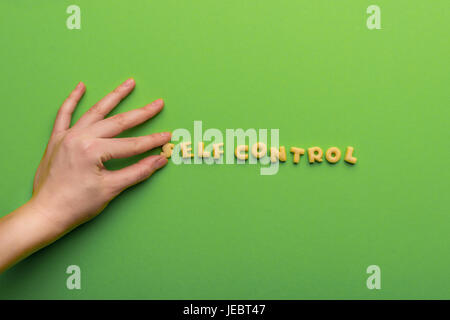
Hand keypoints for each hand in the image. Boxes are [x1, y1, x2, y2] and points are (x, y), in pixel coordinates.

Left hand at [30, 78, 169, 231]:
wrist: (46, 213)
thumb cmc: (77, 205)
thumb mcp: (111, 189)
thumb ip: (138, 172)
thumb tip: (159, 160)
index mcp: (93, 151)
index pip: (132, 144)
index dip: (152, 141)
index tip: (168, 136)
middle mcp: (80, 138)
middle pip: (117, 122)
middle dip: (141, 113)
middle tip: (158, 104)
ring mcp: (67, 136)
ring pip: (95, 111)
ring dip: (113, 97)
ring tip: (129, 84)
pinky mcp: (57, 139)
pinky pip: (64, 115)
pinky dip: (72, 100)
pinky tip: (81, 87)